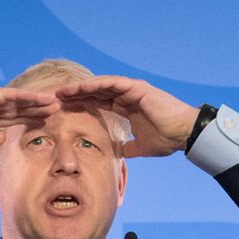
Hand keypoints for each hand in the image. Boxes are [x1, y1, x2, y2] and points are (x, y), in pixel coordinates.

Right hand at [0, 88, 59, 169]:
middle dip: (39, 109)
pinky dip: (21, 96)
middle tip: (60, 109)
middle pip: (19, 109)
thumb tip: (4, 136)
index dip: (33, 120)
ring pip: (15, 100)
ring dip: (35, 101)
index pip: (15, 120)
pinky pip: (5, 95)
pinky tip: (37, 97)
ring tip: (55, 101)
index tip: (51, 123)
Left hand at [51, 76, 198, 157]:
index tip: (62, 109)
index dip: (81, 104)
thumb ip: (130, 148)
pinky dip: (95, 85)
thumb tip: (121, 154)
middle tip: (54, 98)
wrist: (184, 134)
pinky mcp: (136, 88)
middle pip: (95, 92)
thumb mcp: (143, 147)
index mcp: (127, 107)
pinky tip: (80, 88)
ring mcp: (132, 89)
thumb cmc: (168, 138)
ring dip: (80, 88)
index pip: (98, 103)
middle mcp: (128, 95)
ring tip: (62, 92)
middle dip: (75, 94)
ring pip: (100, 85)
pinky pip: (111, 83)